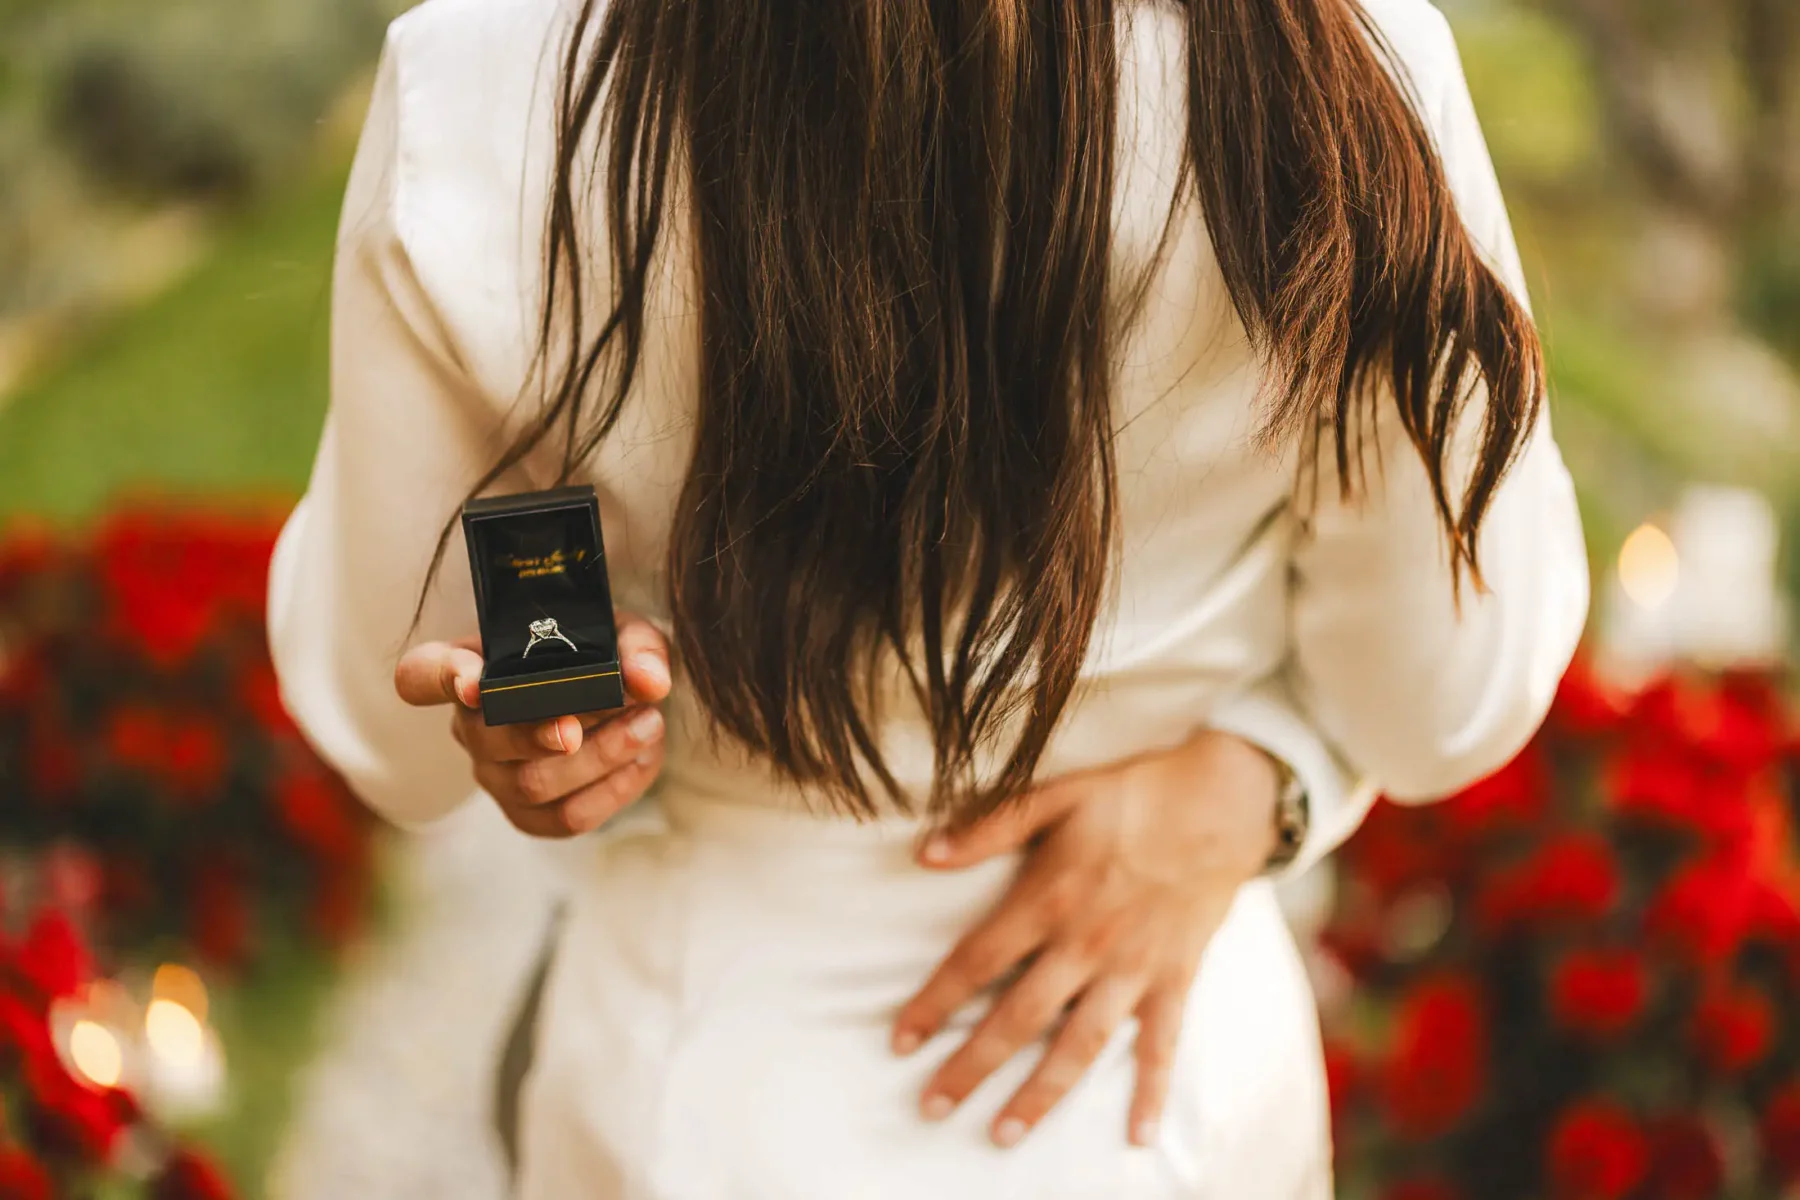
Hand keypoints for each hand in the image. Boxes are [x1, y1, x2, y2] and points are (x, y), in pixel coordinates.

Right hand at [393, 611, 673, 837]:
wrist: (623, 705)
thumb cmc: (603, 660)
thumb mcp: (623, 637)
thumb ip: (637, 649)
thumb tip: (649, 681)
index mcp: (472, 669)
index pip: (424, 674)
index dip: (443, 679)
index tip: (473, 682)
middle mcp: (472, 727)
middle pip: (489, 738)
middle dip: (546, 729)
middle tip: (602, 710)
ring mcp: (496, 776)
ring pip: (534, 783)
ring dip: (602, 755)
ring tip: (649, 723)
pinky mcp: (529, 816)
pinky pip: (567, 817)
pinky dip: (614, 790)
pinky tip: (642, 758)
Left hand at [891, 729, 1281, 1149]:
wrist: (1222, 802)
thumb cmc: (1133, 796)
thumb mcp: (1057, 794)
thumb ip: (991, 825)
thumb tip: (925, 851)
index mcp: (1049, 899)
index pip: (977, 961)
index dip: (935, 1001)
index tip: (900, 1039)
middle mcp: (1086, 944)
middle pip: (1017, 1017)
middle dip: (971, 1066)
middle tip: (931, 1107)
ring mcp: (1133, 969)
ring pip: (1079, 1045)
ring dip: (1040, 1094)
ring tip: (1002, 1135)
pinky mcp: (1175, 979)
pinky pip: (1162, 1046)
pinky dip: (1150, 1091)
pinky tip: (1138, 1136)